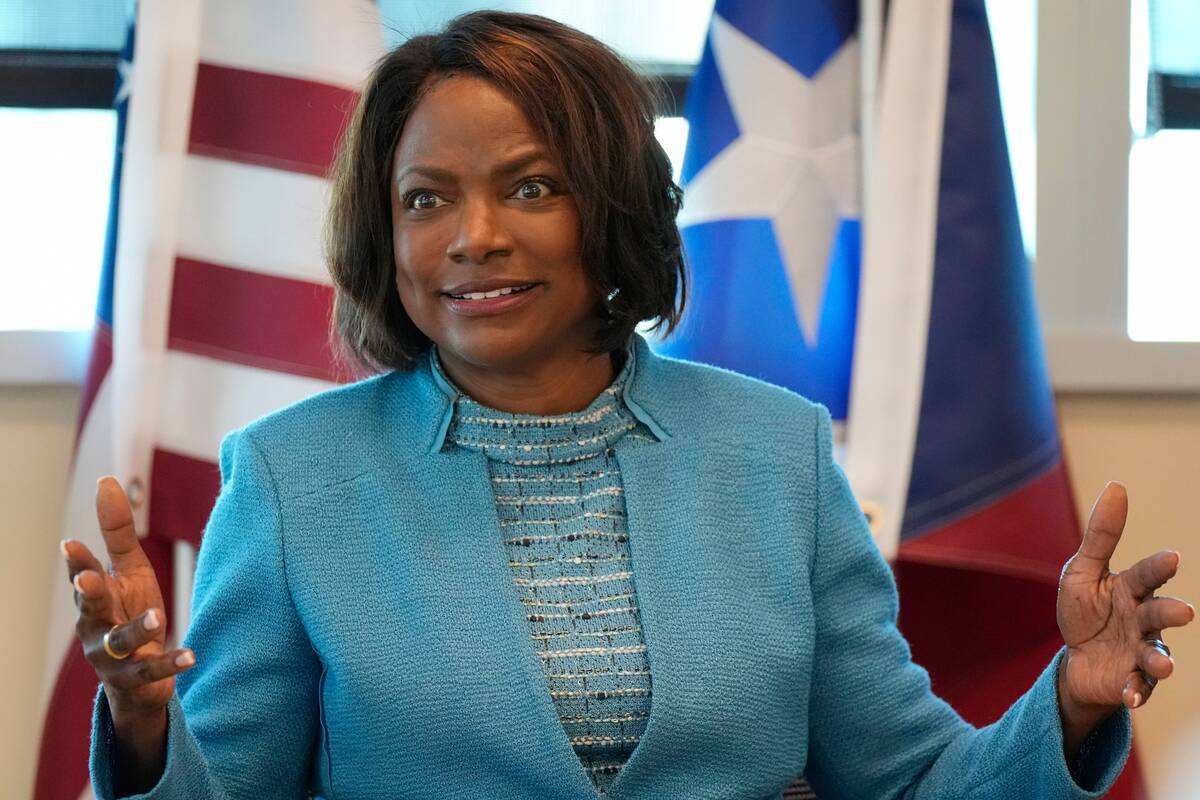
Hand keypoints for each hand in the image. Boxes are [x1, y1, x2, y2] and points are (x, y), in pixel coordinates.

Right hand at [62, 476, 195, 788]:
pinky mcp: (134, 678)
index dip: (77, 562)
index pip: (83, 575)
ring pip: (119, 641)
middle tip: (89, 578)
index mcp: (95, 597)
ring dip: (137, 628)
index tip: (71, 545)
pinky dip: (170, 663)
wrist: (138, 678)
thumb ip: (118, 532)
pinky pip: (151, 671)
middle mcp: (95, 626)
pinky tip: (191, 655)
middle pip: (91, 607)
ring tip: (157, 616)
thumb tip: (106, 481)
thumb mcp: (130, 571)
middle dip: (89, 592)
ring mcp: (112, 656)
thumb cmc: (130, 612)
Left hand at [1056, 482, 1193, 751]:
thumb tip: (1117, 486)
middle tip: (1184, 612)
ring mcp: (1140, 651)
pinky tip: (1130, 694)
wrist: (1077, 658)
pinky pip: (1137, 686)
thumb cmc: (1085, 609)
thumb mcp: (1083, 571)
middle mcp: (1143, 619)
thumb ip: (1102, 535)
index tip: (1172, 557)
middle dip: (1172, 612)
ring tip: (1163, 663)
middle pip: (1160, 614)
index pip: (1147, 575)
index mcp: (1132, 589)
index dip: (1158, 567)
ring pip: (1157, 653)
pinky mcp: (1131, 680)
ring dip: (1161, 659)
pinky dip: (1135, 691)